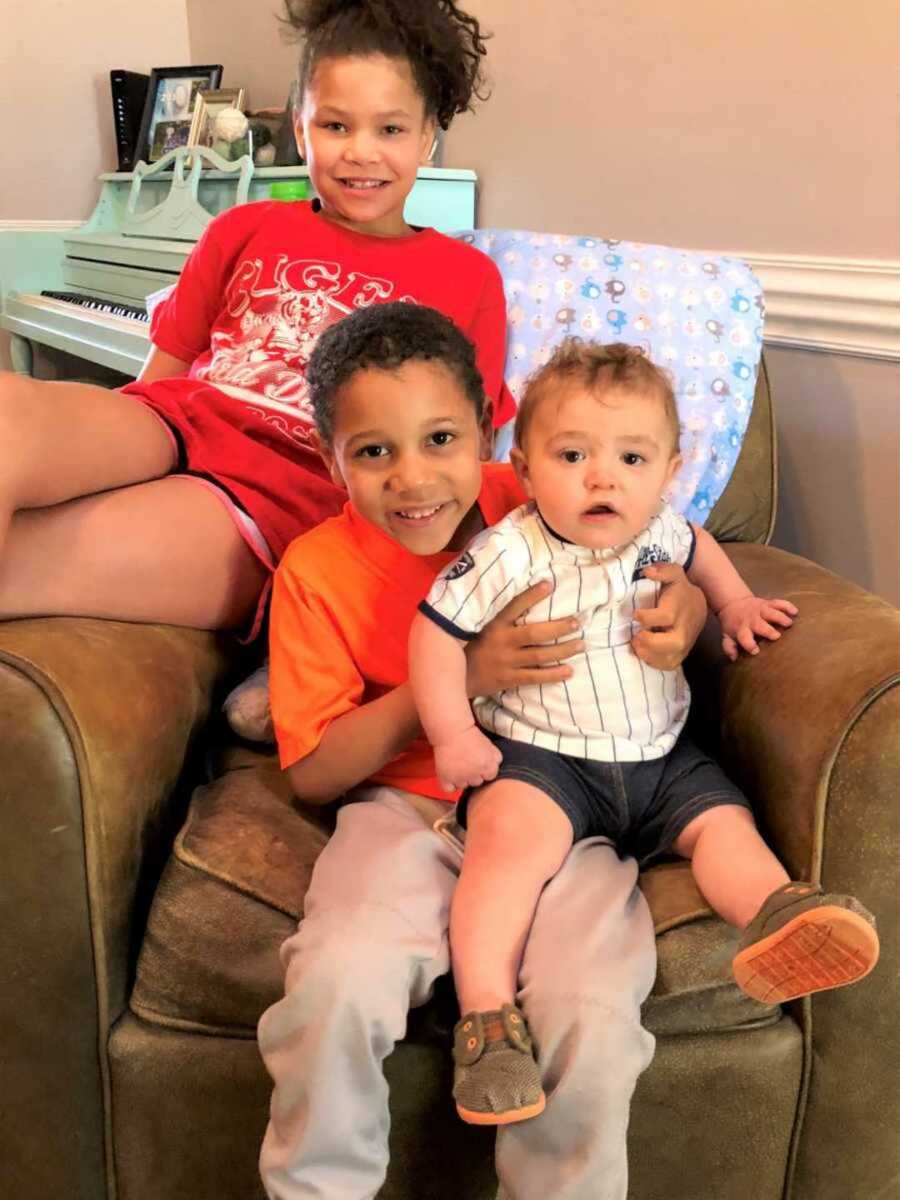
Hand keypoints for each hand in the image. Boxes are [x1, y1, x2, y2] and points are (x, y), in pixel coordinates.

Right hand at [434, 726, 501, 792]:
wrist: (452, 731)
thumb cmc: (470, 735)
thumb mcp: (489, 745)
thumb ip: (495, 758)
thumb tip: (496, 765)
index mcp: (487, 766)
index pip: (490, 776)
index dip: (485, 770)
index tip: (480, 764)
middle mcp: (474, 774)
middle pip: (477, 782)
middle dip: (474, 774)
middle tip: (468, 763)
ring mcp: (459, 778)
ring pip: (463, 786)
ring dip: (461, 779)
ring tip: (458, 766)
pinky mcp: (446, 778)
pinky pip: (449, 789)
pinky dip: (449, 784)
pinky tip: (450, 775)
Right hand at [464, 581, 584, 696]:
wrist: (455, 676)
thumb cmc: (471, 647)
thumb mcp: (480, 627)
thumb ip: (498, 617)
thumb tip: (519, 599)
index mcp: (494, 625)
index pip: (514, 606)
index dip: (532, 595)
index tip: (549, 584)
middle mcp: (502, 642)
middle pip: (535, 633)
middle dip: (559, 627)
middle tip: (577, 622)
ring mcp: (506, 661)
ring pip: (540, 655)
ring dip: (563, 650)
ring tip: (581, 644)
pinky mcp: (508, 679)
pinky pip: (535, 677)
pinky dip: (553, 675)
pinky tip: (569, 671)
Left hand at [631, 564, 706, 669]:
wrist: (697, 606)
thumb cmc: (679, 590)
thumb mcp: (674, 574)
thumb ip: (663, 570)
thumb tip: (648, 571)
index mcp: (679, 609)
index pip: (666, 616)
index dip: (648, 617)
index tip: (636, 614)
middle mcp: (684, 629)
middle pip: (674, 642)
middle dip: (651, 642)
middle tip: (636, 636)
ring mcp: (684, 645)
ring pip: (670, 658)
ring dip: (649, 655)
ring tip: (636, 644)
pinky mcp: (681, 655)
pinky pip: (668, 665)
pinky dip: (653, 663)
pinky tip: (643, 652)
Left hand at [717, 595, 797, 659]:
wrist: (733, 603)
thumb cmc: (734, 624)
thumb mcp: (727, 637)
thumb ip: (729, 648)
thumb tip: (734, 659)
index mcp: (742, 629)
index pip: (744, 637)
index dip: (749, 644)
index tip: (756, 651)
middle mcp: (751, 619)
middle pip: (759, 625)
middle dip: (768, 630)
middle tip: (777, 636)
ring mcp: (760, 610)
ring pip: (771, 612)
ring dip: (780, 617)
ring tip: (789, 624)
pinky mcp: (768, 603)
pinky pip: (778, 603)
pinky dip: (787, 606)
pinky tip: (795, 612)